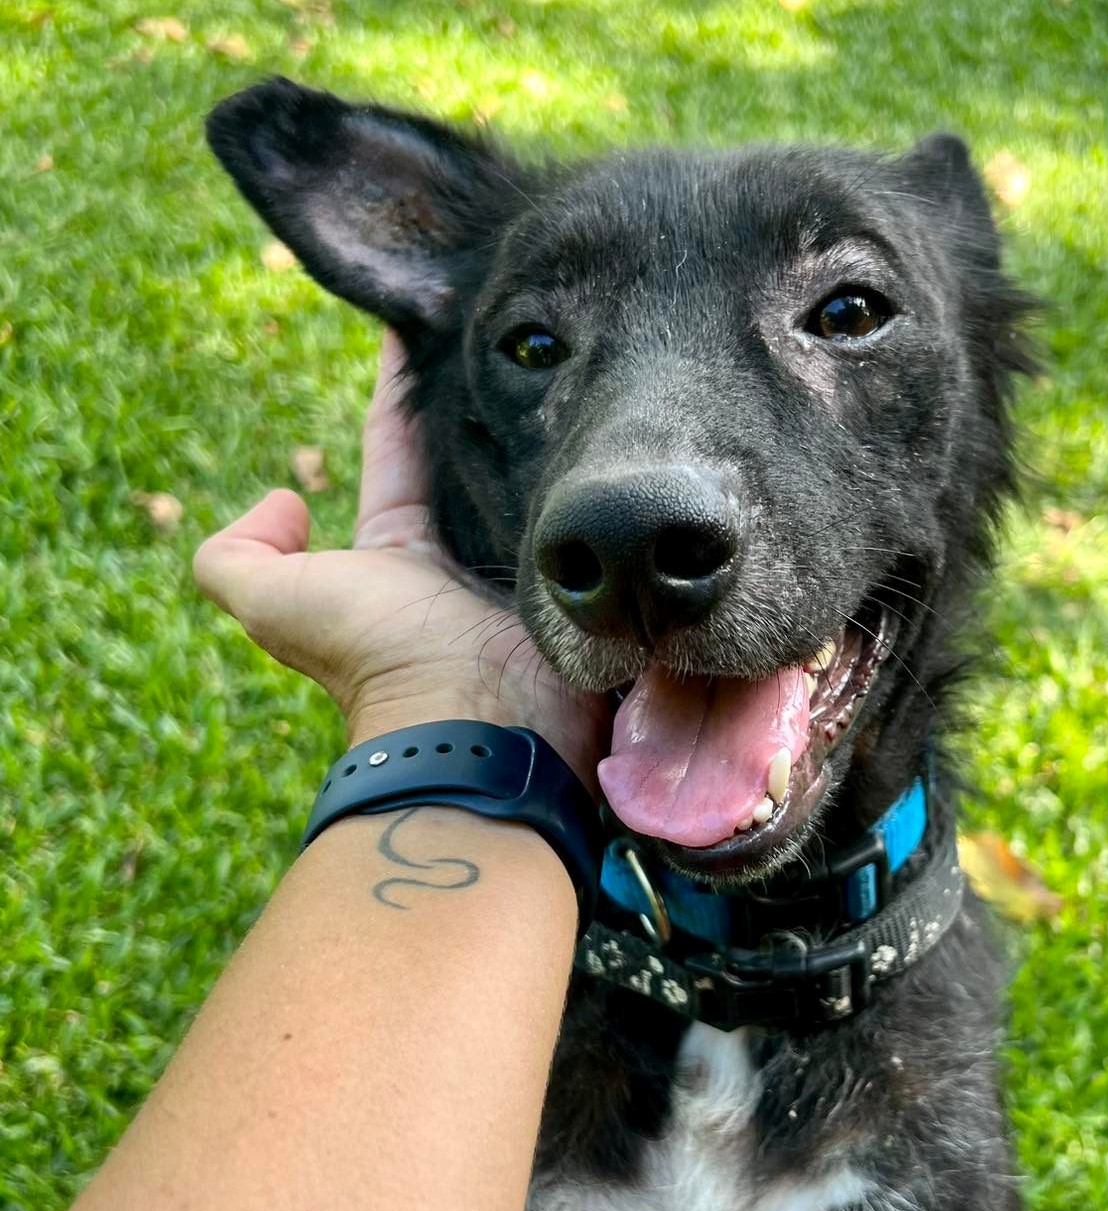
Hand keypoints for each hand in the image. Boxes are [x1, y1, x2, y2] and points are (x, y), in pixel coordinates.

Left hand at [194, 333, 606, 788]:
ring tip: (570, 366)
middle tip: (509, 335)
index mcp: (398, 555)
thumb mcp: (275, 604)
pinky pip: (590, 523)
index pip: (398, 459)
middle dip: (486, 406)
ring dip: (547, 439)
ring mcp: (534, 570)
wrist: (476, 724)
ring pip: (537, 488)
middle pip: (476, 464)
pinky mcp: (585, 580)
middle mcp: (466, 561)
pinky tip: (608, 429)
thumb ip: (235, 557)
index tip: (417, 325)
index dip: (398, 397)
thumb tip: (283, 502)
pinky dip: (593, 485)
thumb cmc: (379, 657)